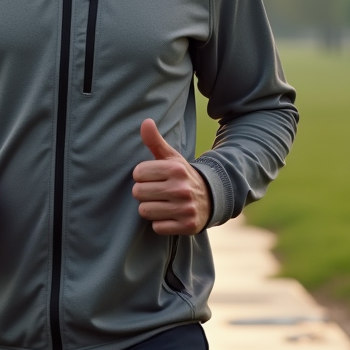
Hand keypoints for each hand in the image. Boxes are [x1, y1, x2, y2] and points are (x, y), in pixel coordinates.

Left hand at [131, 119, 210, 234]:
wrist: (211, 198)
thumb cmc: (182, 176)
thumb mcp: (171, 158)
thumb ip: (155, 141)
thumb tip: (145, 121)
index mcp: (176, 169)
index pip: (138, 173)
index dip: (142, 176)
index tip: (152, 177)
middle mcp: (181, 188)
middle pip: (139, 193)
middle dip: (144, 193)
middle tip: (156, 191)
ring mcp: (185, 208)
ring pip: (145, 211)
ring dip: (151, 209)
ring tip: (162, 203)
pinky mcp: (187, 226)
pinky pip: (157, 227)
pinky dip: (161, 224)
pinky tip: (170, 216)